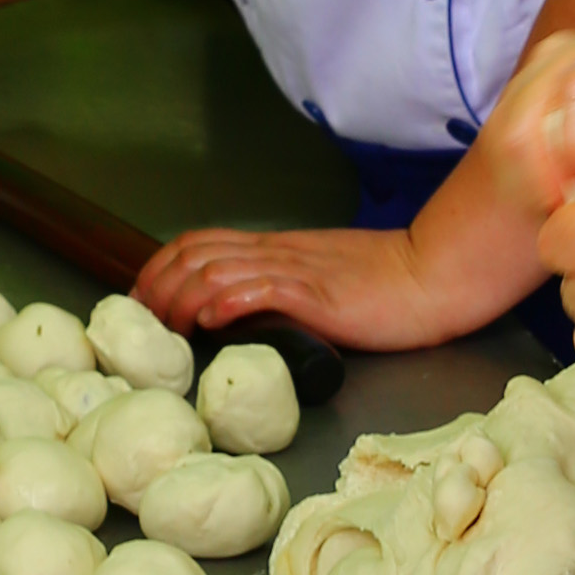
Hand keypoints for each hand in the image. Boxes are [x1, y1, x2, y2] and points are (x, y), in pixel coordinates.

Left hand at [135, 220, 470, 350]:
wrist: (433, 276)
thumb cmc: (384, 285)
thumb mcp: (318, 281)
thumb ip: (280, 289)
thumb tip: (237, 313)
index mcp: (273, 250)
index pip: (197, 243)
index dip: (158, 269)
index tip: (141, 303)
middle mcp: (275, 254)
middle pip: (193, 255)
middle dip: (156, 287)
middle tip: (143, 324)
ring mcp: (295, 272)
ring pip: (217, 271)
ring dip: (182, 300)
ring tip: (170, 330)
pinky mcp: (317, 295)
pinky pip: (263, 289)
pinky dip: (229, 302)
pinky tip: (214, 320)